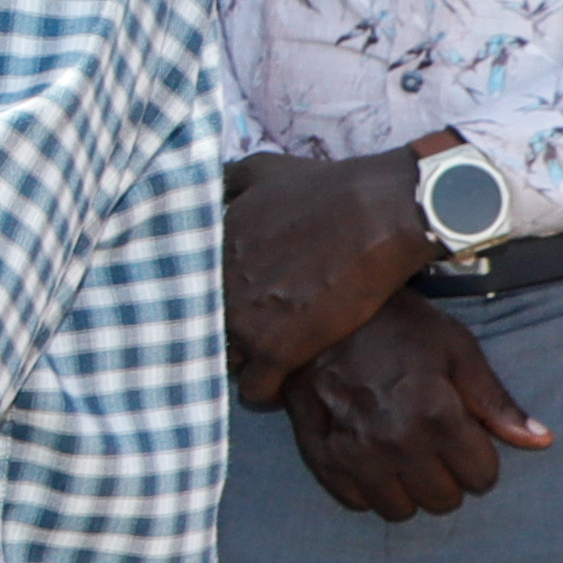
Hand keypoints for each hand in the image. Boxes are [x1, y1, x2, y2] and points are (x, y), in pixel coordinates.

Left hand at [222, 146, 439, 406]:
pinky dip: (265, 392)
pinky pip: (255, 390)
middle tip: (257, 330)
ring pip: (226, 363)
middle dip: (226, 332)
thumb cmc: (325, 189)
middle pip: (204, 329)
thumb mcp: (261, 169)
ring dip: (245, 363)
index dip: (212, 300)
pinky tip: (280, 383)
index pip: (187, 292)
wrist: (376, 215)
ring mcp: (240, 322)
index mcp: (203, 252)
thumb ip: (225, 182)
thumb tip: (211, 189)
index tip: (237, 301)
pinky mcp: (275, 350)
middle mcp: (212, 289)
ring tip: (270, 357)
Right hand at [280, 296, 552, 520]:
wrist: (319, 312)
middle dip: (447, 478)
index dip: (480, 460)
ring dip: (407, 490)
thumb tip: (542, 440)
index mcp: (437, 414)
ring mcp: (354, 453)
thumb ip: (496, 402)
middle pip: (442, 499)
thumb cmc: (396, 326)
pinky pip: (355, 501)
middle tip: (434, 447)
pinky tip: (370, 458)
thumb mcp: (457, 350)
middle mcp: (396, 441)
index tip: (466, 440)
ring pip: (398, 509)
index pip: (481, 477)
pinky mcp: (320, 456)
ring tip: (402, 456)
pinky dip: (368, 488)